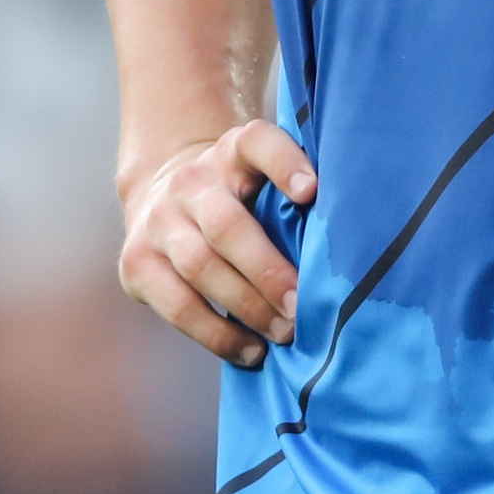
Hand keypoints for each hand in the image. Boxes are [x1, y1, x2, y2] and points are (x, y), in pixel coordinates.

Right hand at [119, 121, 313, 367]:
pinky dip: (216, 334)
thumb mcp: (265, 176)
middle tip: (303, 308)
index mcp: (230, 151)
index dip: (284, 163)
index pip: (257, 143)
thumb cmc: (239, 196)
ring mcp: (157, 221)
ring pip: (199, 267)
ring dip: (246, 308)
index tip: (311, 192)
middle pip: (226, 224)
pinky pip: (177, 305)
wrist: (161, 193)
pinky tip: (251, 350)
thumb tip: (357, 237)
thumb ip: (298, 194)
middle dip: (267, 271)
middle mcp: (189, 181)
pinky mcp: (136, 262)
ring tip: (284, 334)